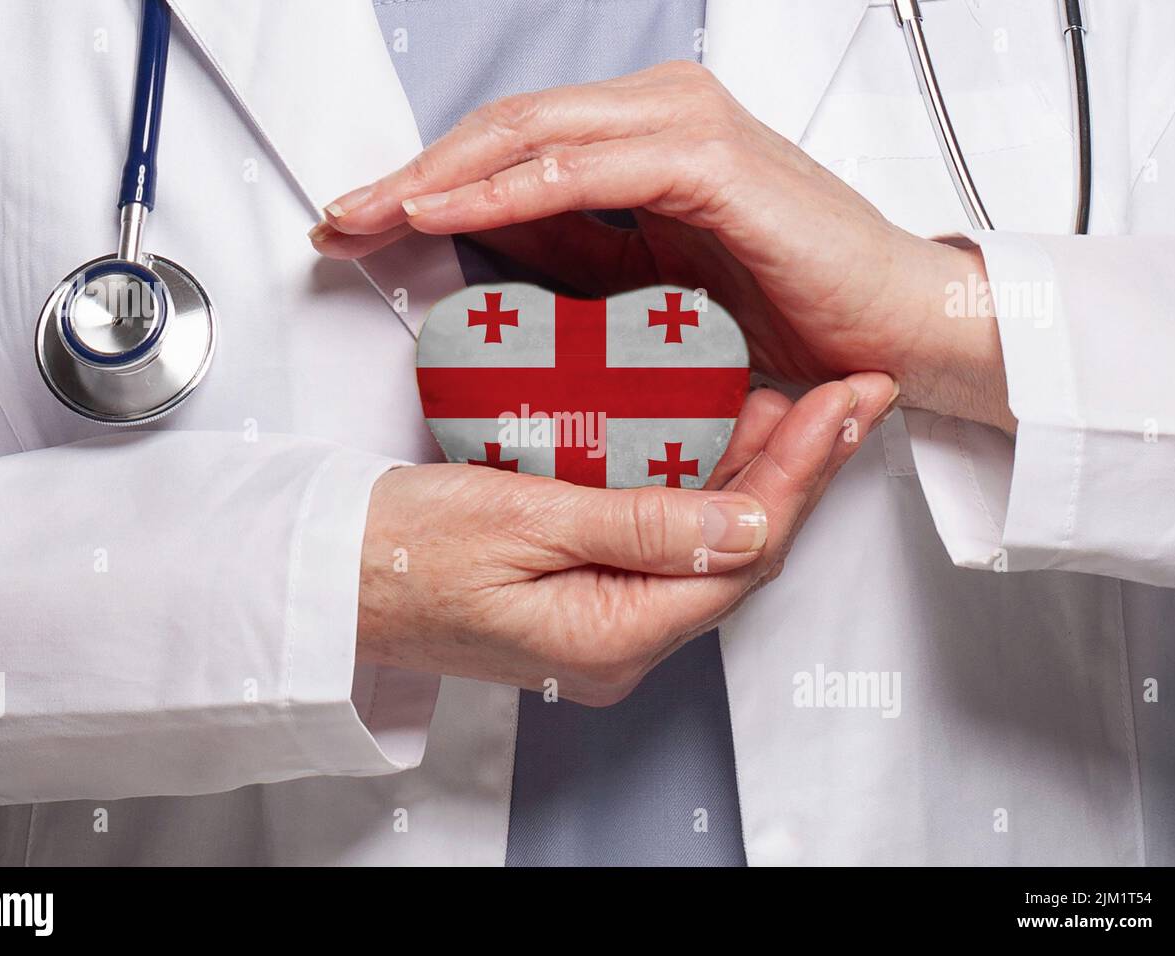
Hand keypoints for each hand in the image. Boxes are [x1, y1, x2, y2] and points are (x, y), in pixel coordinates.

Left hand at [312, 61, 1014, 431]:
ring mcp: (683, 129)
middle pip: (505, 131)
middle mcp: (659, 117)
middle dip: (412, 176)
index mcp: (645, 140)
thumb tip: (496, 251)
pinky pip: (584, 171)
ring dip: (439, 178)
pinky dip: (508, 192)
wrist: (895, 328)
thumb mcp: (655, 287)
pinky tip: (447, 216)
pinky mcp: (708, 162)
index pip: (512, 147)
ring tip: (370, 218)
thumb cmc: (796, 309)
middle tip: (341, 220)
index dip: (428, 182)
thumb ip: (581, 256)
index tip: (363, 224)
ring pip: (530, 137)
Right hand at [357, 373, 894, 704]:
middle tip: (845, 399)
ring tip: (801, 406)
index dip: (801, 474)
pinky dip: (700, 491)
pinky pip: (668, 548)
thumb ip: (642, 526)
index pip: (742, 552)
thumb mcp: (521, 522)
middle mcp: (620, 646)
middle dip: (800, 472)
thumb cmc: (399, 551)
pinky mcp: (587, 602)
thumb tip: (748, 523)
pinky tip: (718, 441)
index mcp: (612, 636)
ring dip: (756, 476)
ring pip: (709, 550)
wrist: (329, 576)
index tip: (839, 406)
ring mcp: (604, 628)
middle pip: (740, 556)